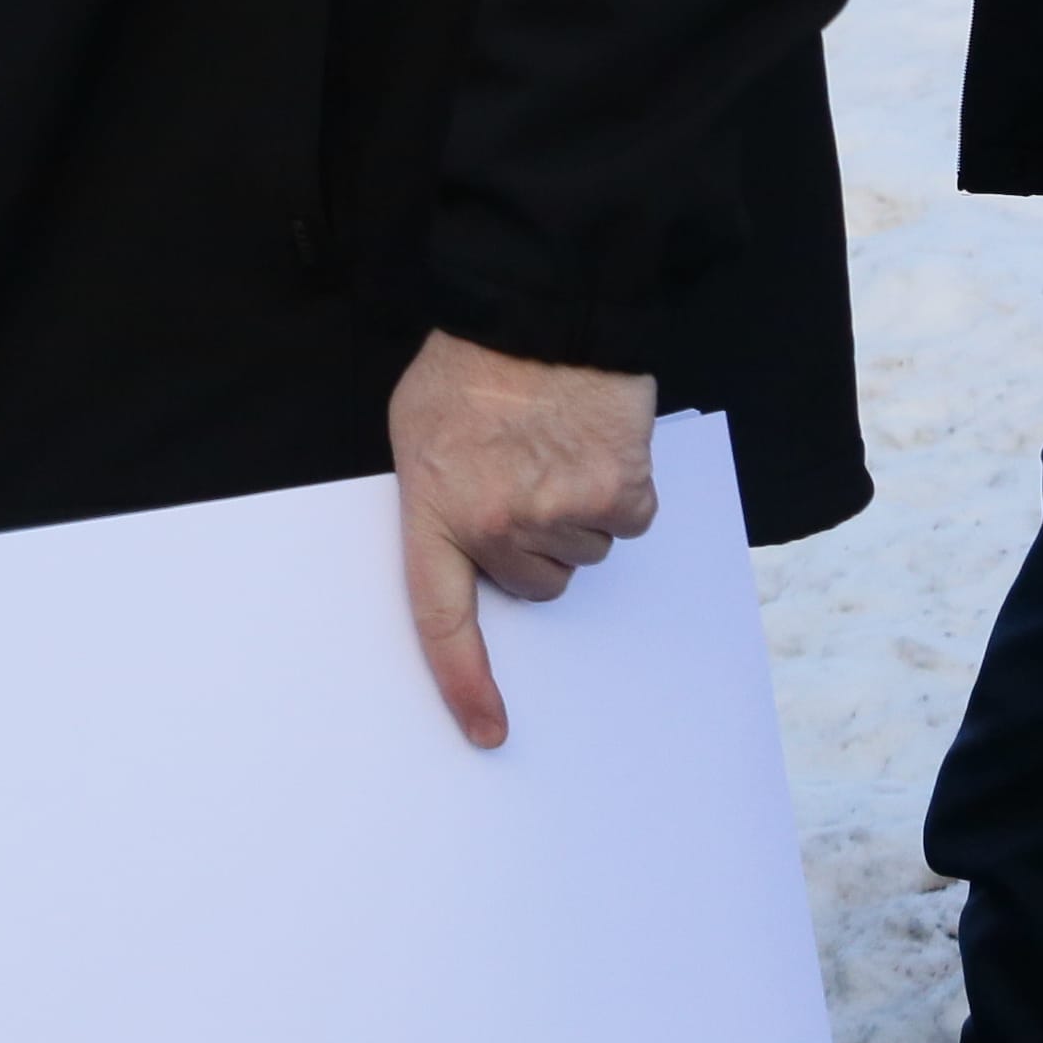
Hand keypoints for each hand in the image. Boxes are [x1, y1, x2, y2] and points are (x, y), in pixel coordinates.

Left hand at [389, 330, 658, 751]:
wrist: (539, 311)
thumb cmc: (469, 368)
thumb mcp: (417, 435)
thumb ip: (440, 503)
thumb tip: (472, 556)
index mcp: (436, 512)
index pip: (442, 619)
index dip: (464, 682)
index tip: (485, 731)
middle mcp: (498, 525)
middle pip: (531, 581)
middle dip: (528, 543)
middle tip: (520, 477)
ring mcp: (562, 513)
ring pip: (579, 553)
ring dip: (571, 513)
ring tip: (552, 448)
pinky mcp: (619, 495)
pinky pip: (624, 524)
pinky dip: (617, 492)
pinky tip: (595, 445)